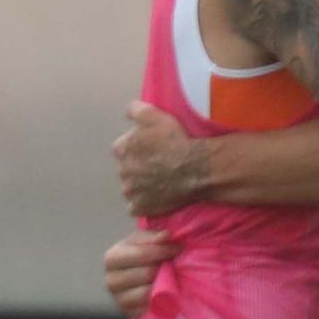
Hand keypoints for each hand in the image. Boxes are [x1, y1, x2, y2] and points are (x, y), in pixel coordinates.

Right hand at [103, 229, 177, 317]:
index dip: (164, 250)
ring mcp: (119, 299)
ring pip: (148, 292)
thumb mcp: (145, 241)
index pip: (142, 253)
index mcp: (112, 258)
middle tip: (175, 263)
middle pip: (147, 273)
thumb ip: (154, 236)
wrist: (140, 279)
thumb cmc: (144, 255)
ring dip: (164, 284)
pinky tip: (165, 291)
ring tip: (170, 276)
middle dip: (165, 267)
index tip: (179, 247)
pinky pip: (150, 307)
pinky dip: (160, 299)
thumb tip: (166, 234)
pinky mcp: (130, 313)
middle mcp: (110, 280)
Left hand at [113, 100, 208, 216]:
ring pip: (131, 188)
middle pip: (127, 168)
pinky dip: (144, 203)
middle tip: (158, 165)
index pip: (122, 147)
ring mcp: (131, 192)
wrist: (196, 169)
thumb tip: (129, 110)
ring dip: (140, 186)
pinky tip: (157, 197)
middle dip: (137, 168)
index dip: (136, 147)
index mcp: (122, 149)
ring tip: (160, 182)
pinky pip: (138, 207)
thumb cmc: (177, 142)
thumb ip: (136, 110)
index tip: (150, 148)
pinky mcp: (141, 208)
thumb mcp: (157, 116)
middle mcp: (122, 171)